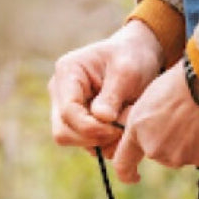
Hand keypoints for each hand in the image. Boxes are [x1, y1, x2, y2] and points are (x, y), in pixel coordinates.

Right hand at [48, 20, 163, 158]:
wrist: (138, 55)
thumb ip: (113, 95)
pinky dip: (105, 143)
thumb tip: (102, 119)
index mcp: (67, 73)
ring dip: (101, 141)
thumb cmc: (133, 57)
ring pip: (73, 140)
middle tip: (121, 131)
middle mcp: (60, 92)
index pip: (68, 111)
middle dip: (93, 137)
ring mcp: (66, 108)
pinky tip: (122, 129)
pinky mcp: (78, 121)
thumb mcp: (128, 71)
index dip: (90, 127)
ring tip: (125, 125)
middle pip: (63, 132)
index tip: (117, 128)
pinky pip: (86, 143)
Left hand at [112, 61, 198, 181]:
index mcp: (138, 131)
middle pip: (163, 154)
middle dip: (172, 142)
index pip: (123, 162)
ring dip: (194, 141)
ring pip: (187, 154)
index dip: (127, 173)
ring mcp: (181, 156)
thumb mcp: (152, 97)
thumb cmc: (181, 81)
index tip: (133, 178)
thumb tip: (156, 132)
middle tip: (186, 118)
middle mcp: (156, 149)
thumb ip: (148, 122)